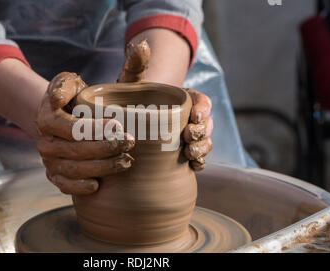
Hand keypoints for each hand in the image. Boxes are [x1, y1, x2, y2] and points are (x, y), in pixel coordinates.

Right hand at [36, 41, 150, 194]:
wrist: (65, 119)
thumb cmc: (85, 98)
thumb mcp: (103, 80)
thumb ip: (125, 66)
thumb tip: (143, 47)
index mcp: (49, 111)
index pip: (72, 124)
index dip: (95, 128)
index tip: (119, 125)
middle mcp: (45, 136)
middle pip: (74, 147)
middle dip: (104, 147)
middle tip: (129, 144)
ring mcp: (48, 157)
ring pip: (72, 168)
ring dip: (100, 167)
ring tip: (126, 162)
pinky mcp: (53, 174)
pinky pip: (63, 185)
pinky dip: (79, 187)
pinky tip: (99, 185)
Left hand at [120, 40, 212, 170]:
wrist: (123, 120)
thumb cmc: (129, 99)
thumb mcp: (131, 81)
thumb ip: (136, 64)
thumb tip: (141, 44)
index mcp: (183, 98)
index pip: (201, 101)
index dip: (203, 108)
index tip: (194, 115)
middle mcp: (188, 117)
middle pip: (206, 123)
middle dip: (203, 131)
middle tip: (190, 138)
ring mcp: (186, 136)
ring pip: (204, 141)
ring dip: (203, 148)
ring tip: (191, 154)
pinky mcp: (182, 153)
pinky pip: (197, 158)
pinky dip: (199, 162)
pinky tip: (193, 167)